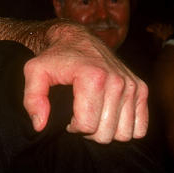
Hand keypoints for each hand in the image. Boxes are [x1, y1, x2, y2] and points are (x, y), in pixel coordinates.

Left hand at [22, 21, 146, 142]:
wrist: (77, 38)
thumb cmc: (55, 57)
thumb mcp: (35, 72)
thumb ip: (32, 99)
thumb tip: (40, 125)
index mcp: (93, 77)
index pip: (87, 125)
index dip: (73, 127)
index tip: (67, 118)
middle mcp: (118, 81)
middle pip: (106, 133)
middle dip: (89, 132)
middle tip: (79, 117)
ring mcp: (132, 86)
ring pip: (124, 134)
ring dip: (106, 131)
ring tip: (93, 116)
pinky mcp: (141, 89)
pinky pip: (140, 128)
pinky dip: (125, 128)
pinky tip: (109, 117)